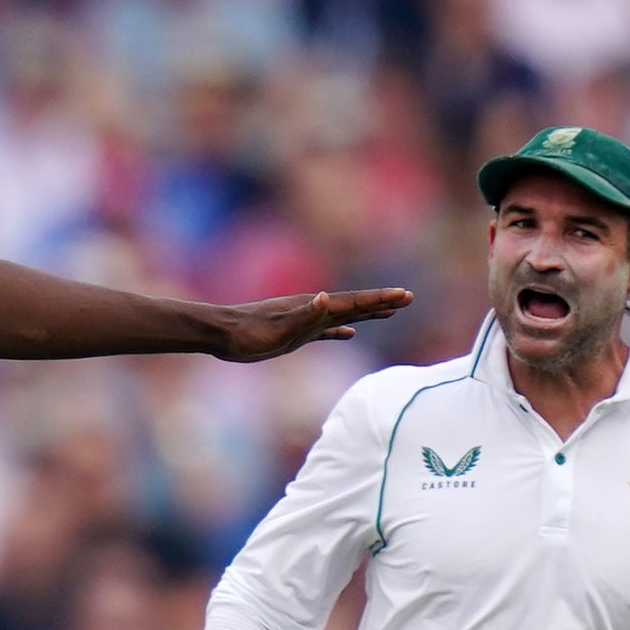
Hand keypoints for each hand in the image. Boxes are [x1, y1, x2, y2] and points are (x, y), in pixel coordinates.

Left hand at [214, 286, 415, 363]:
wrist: (221, 334)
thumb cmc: (247, 335)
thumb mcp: (276, 330)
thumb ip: (303, 316)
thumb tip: (327, 298)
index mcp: (313, 307)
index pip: (354, 302)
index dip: (380, 299)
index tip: (405, 295)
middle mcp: (312, 309)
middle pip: (354, 305)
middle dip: (381, 302)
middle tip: (408, 297)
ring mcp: (304, 320)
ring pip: (343, 315)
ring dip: (367, 313)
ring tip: (389, 311)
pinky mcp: (294, 332)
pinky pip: (325, 330)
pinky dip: (340, 330)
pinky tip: (350, 334)